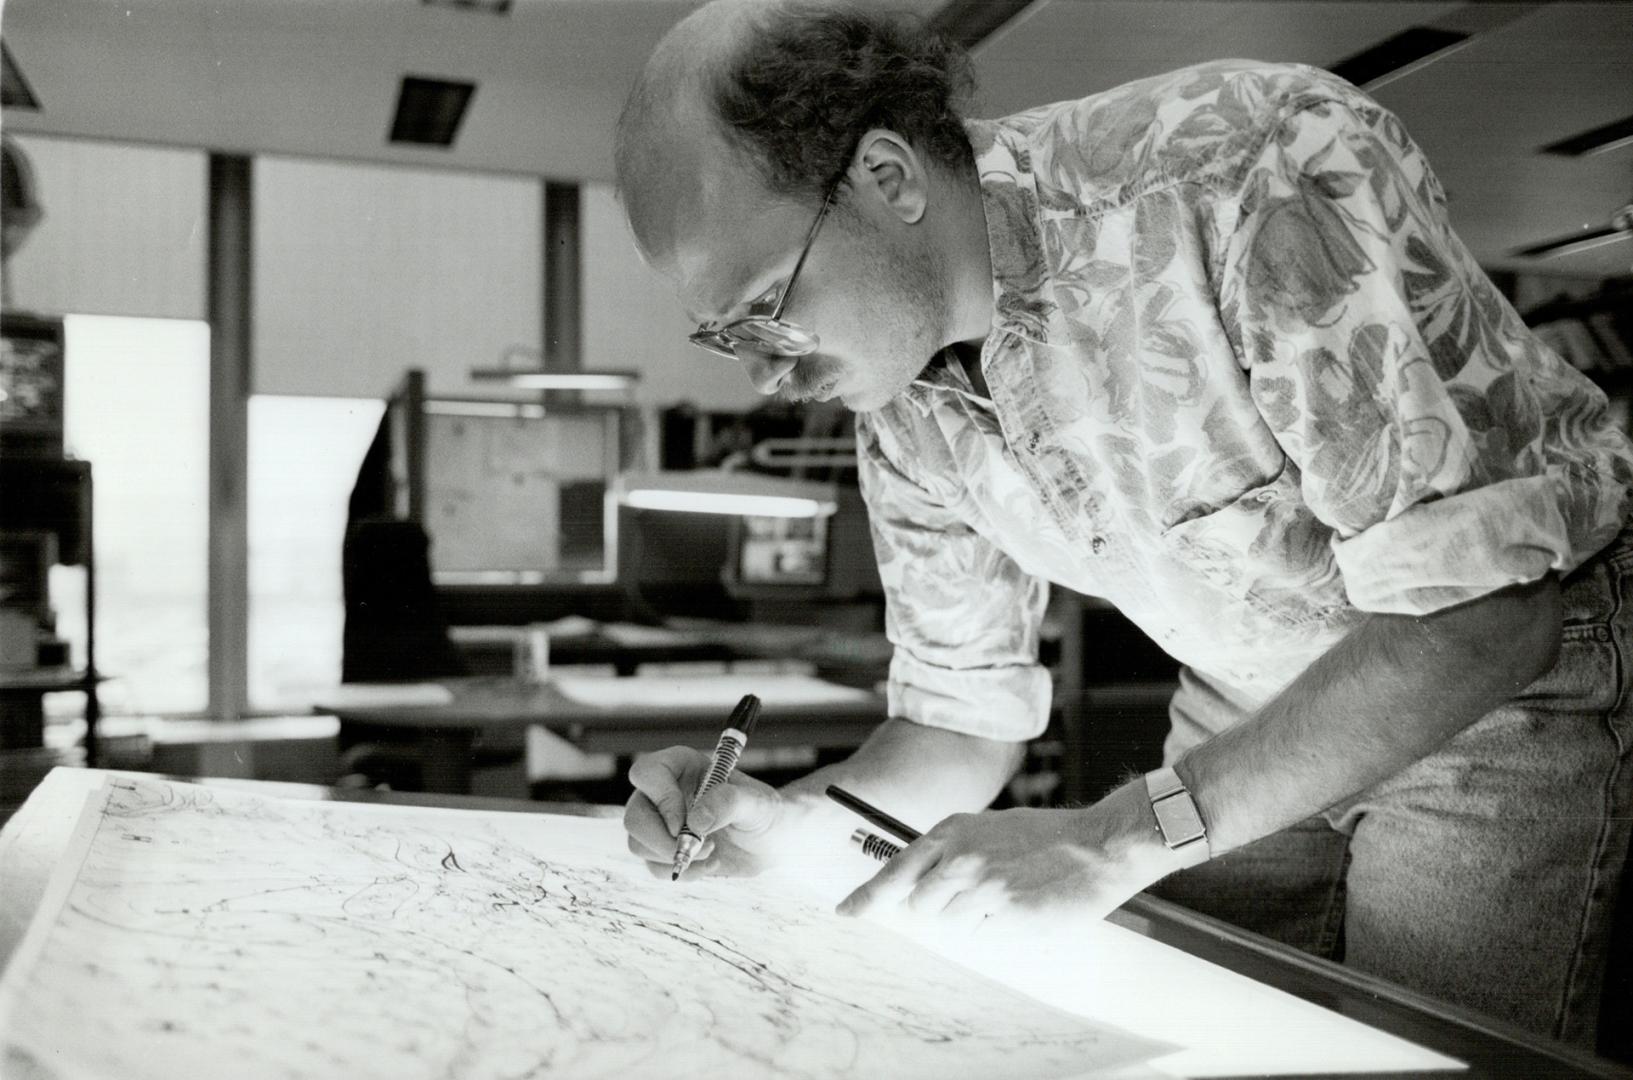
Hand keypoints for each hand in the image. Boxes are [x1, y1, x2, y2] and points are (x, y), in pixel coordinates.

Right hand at [623, 746, 785, 879]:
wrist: (771, 841)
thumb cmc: (763, 812)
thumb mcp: (756, 802)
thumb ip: (728, 803)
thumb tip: (695, 822)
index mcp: (681, 767)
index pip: (647, 773)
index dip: (660, 799)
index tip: (683, 825)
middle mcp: (664, 792)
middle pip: (634, 816)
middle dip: (662, 841)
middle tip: (699, 848)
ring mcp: (661, 822)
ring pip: (638, 844)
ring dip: (675, 857)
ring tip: (712, 852)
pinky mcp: (664, 850)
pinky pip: (654, 867)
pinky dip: (683, 872)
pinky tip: (710, 864)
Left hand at [836, 786, 1174, 935]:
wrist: (1095, 844)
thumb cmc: (1045, 836)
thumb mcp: (989, 828)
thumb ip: (952, 851)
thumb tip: (922, 882)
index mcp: (952, 832)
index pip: (896, 869)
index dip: (868, 896)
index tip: (847, 912)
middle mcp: (960, 858)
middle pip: (920, 904)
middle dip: (939, 905)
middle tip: (976, 891)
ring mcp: (981, 888)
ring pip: (950, 922)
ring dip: (971, 915)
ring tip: (1007, 891)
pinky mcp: (1005, 914)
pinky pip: (982, 933)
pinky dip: (996, 924)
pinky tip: (1021, 903)